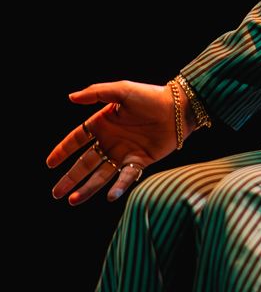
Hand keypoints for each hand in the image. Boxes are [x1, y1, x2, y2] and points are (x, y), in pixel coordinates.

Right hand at [47, 81, 184, 204]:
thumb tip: (71, 97)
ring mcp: (124, 152)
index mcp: (103, 124)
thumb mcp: (122, 90)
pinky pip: (127, 176)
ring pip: (101, 174)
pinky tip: (110, 197)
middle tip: (56, 193)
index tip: (50, 164)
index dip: (63, 151)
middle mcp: (110, 141)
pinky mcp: (140, 160)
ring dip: (88, 188)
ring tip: (73, 201)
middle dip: (70, 178)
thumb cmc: (151, 95)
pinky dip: (119, 187)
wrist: (179, 107)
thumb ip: (97, 93)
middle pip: (85, 163)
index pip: (76, 140)